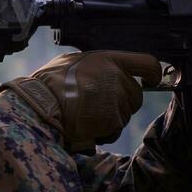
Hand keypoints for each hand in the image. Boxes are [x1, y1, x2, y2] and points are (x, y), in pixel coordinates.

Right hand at [2, 50, 162, 151]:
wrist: (38, 106)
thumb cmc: (47, 85)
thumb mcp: (70, 62)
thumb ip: (94, 66)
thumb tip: (104, 72)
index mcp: (106, 59)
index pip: (146, 62)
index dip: (153, 73)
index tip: (152, 80)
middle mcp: (116, 76)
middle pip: (135, 94)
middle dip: (121, 103)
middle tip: (97, 107)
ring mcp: (116, 98)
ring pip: (125, 113)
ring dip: (109, 119)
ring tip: (84, 116)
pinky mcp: (113, 118)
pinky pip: (115, 129)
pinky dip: (102, 132)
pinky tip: (84, 126)